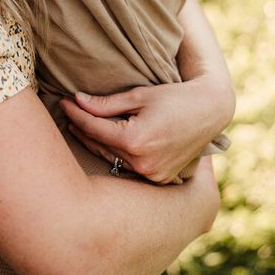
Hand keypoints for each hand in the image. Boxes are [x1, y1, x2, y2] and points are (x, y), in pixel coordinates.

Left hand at [61, 80, 224, 184]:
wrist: (210, 112)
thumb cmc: (175, 97)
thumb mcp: (139, 96)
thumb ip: (106, 103)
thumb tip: (78, 101)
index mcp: (135, 140)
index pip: (94, 127)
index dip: (75, 114)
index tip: (63, 101)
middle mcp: (142, 162)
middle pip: (99, 145)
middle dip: (81, 127)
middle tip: (67, 111)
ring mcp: (151, 174)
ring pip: (111, 158)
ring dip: (94, 142)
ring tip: (78, 125)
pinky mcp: (158, 178)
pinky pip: (127, 166)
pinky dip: (114, 154)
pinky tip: (102, 141)